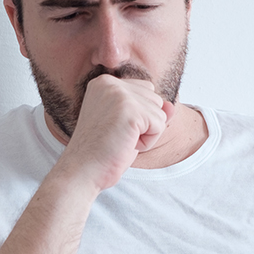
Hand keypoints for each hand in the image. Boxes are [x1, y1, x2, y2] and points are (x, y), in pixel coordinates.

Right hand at [56, 74, 173, 190]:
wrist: (81, 171)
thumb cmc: (100, 152)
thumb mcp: (127, 126)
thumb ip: (149, 111)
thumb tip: (172, 106)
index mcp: (104, 82)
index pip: (145, 91)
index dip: (137, 117)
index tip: (112, 129)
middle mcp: (110, 82)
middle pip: (154, 99)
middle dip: (144, 124)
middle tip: (116, 137)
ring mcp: (120, 94)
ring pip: (160, 112)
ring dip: (146, 133)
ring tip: (120, 141)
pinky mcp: (130, 110)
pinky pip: (159, 125)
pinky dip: (148, 142)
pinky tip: (126, 145)